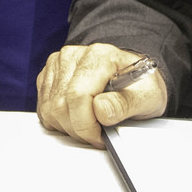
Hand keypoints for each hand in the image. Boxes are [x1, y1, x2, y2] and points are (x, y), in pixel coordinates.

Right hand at [36, 43, 167, 147]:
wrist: (133, 77)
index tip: (100, 136)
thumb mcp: (148, 97)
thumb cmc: (139, 85)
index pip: (78, 96)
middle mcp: (75, 55)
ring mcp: (59, 63)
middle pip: (61, 105)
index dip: (86, 125)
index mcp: (100, 55)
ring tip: (90, 124)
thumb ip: (125, 104)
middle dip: (79, 129)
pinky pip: (44, 107)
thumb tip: (100, 110)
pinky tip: (78, 117)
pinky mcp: (49, 74)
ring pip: (49, 109)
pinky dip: (59, 120)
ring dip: (68, 126)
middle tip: (97, 134)